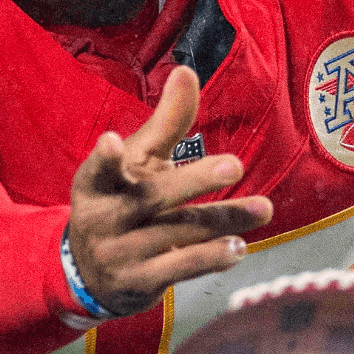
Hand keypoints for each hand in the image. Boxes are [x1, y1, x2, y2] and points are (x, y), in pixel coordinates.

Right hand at [68, 66, 272, 316]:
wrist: (91, 273)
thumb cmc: (122, 201)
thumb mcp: (139, 161)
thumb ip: (166, 122)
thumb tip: (187, 70)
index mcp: (96, 183)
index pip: (99, 168)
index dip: (106, 157)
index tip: (112, 142)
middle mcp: (103, 218)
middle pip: (153, 195)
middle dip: (195, 180)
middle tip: (235, 165)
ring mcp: (119, 254)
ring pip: (178, 232)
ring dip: (224, 220)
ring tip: (262, 209)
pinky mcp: (138, 283)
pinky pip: (180, 268)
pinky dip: (211, 257)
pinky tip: (239, 247)